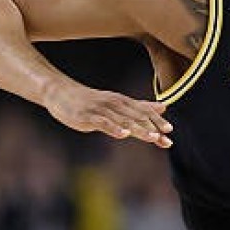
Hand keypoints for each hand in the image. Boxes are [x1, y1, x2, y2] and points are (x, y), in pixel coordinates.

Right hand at [45, 80, 172, 146]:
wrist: (60, 93)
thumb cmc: (91, 101)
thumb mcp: (117, 103)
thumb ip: (141, 107)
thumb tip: (164, 107)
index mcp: (122, 102)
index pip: (143, 111)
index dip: (156, 120)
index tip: (170, 131)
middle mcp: (114, 104)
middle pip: (136, 116)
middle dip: (152, 127)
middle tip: (166, 136)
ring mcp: (101, 110)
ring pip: (123, 120)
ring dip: (138, 129)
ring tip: (152, 137)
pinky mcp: (88, 116)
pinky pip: (103, 123)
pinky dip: (114, 128)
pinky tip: (124, 134)